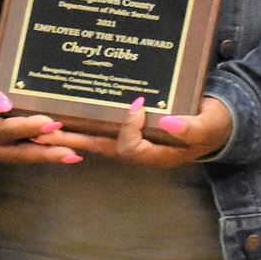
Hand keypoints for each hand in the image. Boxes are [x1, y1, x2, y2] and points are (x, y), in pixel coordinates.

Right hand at [0, 60, 86, 165]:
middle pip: (11, 152)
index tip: (51, 123)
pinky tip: (52, 149)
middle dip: (43, 153)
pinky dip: (32, 151)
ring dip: (42, 156)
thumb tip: (4, 104)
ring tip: (71, 156)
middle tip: (71, 152)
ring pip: (13, 156)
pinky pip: (10, 152)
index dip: (26, 128)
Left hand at [57, 95, 232, 167]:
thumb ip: (191, 127)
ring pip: (96, 142)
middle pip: (100, 150)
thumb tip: (165, 122)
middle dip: (73, 141)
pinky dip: (83, 127)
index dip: (130, 129)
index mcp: (158, 154)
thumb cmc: (214, 124)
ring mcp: (134, 143)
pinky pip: (102, 133)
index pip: (132, 148)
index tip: (138, 105)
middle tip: (45, 133)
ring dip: (70, 135)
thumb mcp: (209, 126)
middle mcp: (141, 152)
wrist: (216, 122)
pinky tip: (65, 119)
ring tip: (44, 128)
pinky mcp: (131, 133)